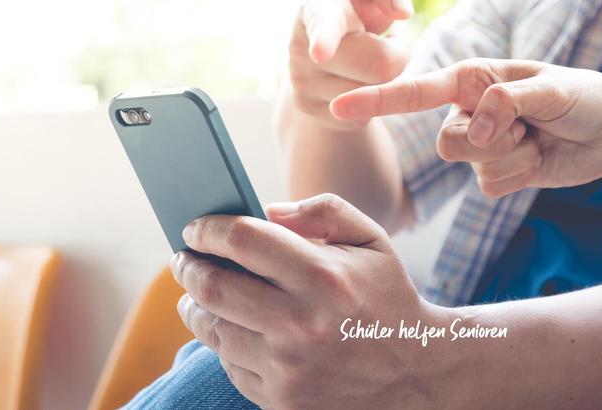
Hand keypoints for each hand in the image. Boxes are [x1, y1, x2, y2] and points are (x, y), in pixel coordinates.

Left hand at [171, 194, 450, 408]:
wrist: (419, 375)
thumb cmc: (387, 297)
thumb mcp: (371, 241)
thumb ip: (323, 211)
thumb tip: (266, 211)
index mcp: (324, 277)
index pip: (242, 240)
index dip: (208, 229)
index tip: (194, 227)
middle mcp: (302, 325)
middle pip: (214, 287)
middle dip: (187, 267)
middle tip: (182, 258)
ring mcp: (289, 369)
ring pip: (214, 329)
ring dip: (195, 306)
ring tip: (196, 293)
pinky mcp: (283, 401)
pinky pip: (231, 365)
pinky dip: (223, 342)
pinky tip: (230, 328)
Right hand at [288, 0, 412, 129]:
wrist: (321, 42)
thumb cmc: (352, 2)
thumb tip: (402, 11)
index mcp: (316, 10)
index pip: (323, 25)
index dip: (324, 39)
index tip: (320, 53)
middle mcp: (302, 51)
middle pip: (379, 66)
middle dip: (397, 54)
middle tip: (384, 40)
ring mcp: (305, 86)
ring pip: (377, 94)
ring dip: (385, 77)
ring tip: (366, 58)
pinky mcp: (316, 112)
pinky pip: (368, 114)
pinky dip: (374, 97)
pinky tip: (357, 80)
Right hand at [330, 59, 601, 195]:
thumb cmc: (584, 97)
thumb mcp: (552, 88)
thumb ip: (507, 102)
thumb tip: (475, 129)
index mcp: (470, 80)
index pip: (414, 91)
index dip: (375, 100)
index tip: (339, 107)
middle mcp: (466, 112)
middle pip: (445, 144)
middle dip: (490, 141)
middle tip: (528, 127)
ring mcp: (479, 146)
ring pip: (469, 167)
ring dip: (511, 157)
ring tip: (537, 139)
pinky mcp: (493, 174)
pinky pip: (490, 186)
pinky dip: (520, 176)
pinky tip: (539, 158)